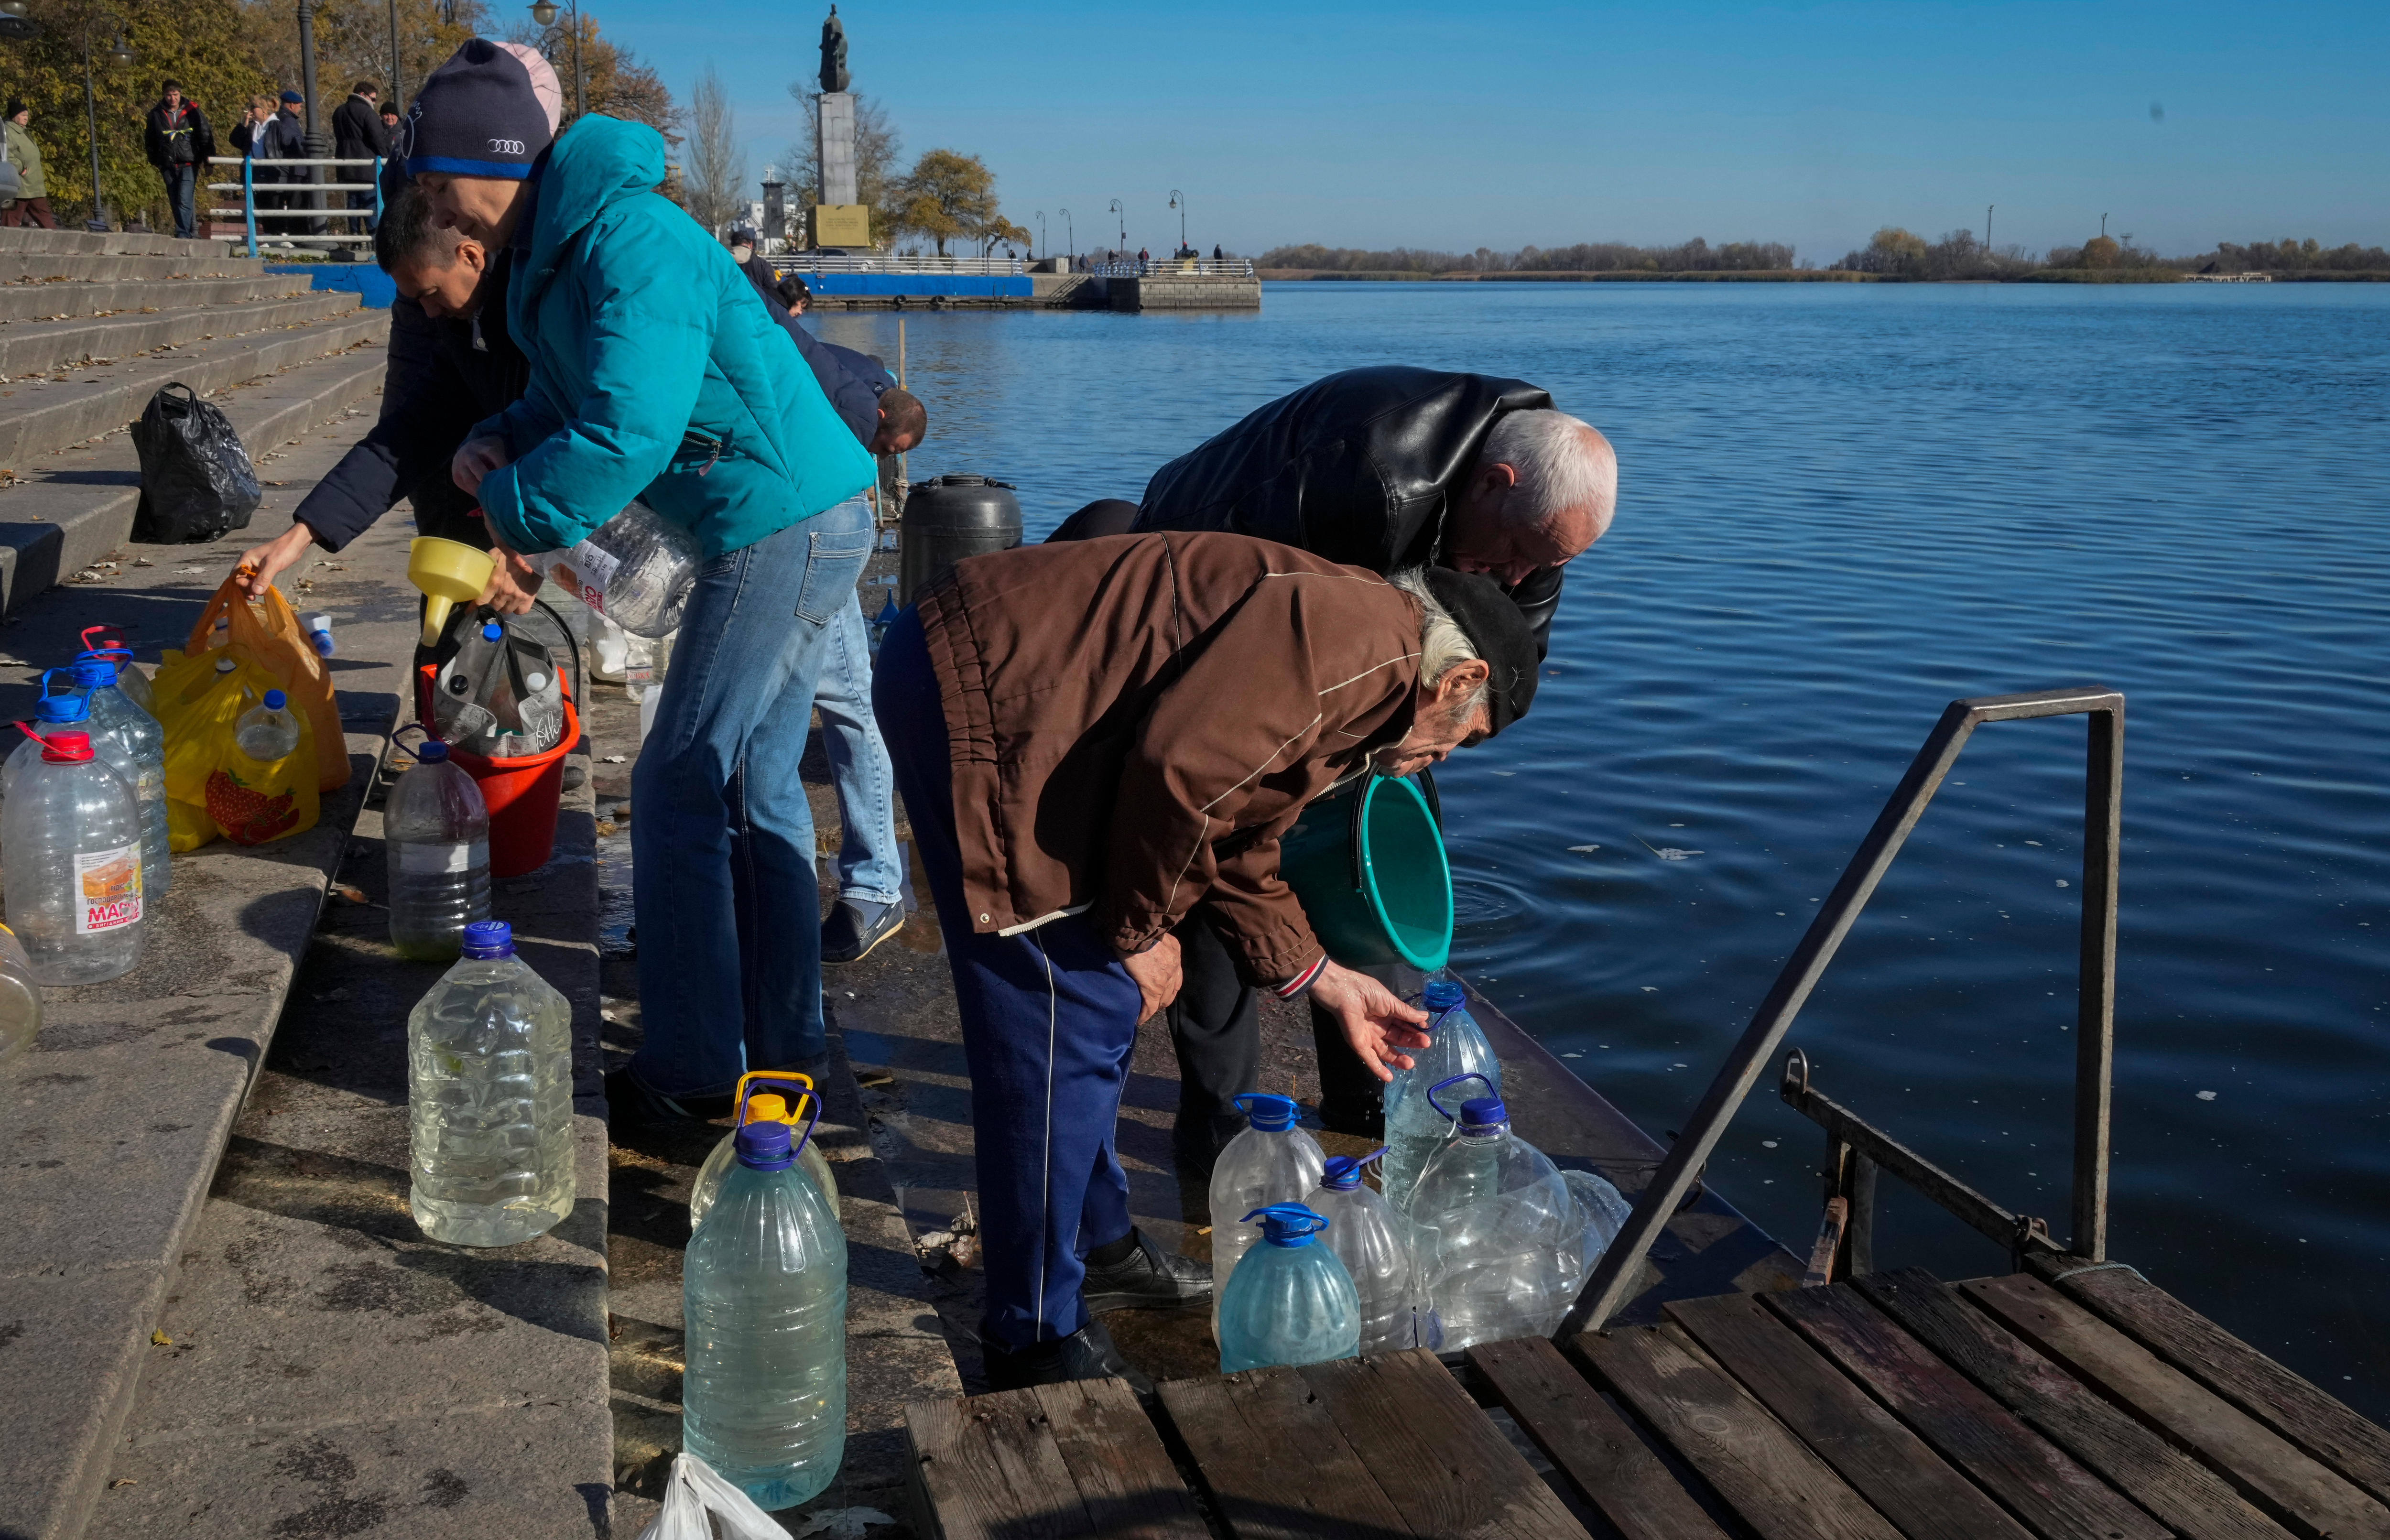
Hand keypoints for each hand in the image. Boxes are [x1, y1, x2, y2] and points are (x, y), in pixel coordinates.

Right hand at [233, 523, 317, 600]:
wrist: (295, 544)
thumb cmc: (283, 551)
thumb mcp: (273, 565)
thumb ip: (263, 578)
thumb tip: (255, 592)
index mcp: (246, 559)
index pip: (236, 575)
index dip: (241, 585)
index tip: (252, 591)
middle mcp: (248, 562)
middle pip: (240, 579)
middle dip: (245, 589)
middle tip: (253, 598)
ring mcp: (255, 566)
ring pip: (248, 580)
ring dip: (250, 589)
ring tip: (256, 597)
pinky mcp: (262, 569)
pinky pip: (255, 580)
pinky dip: (257, 586)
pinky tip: (262, 592)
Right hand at [451, 435, 510, 495]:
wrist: (467, 449)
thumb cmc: (487, 452)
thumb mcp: (496, 449)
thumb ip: (502, 459)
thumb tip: (514, 477)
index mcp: (482, 446)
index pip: (492, 453)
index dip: (501, 464)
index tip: (511, 476)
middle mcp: (468, 453)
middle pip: (476, 465)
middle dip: (487, 479)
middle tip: (499, 490)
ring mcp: (459, 463)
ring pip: (468, 478)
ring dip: (480, 489)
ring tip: (491, 498)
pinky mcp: (455, 473)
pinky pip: (464, 485)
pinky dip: (473, 492)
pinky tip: (482, 496)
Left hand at [477, 546, 542, 614]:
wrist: (534, 553)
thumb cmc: (511, 553)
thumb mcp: (493, 556)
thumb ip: (483, 569)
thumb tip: (471, 580)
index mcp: (494, 581)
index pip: (480, 602)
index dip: (474, 609)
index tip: (470, 611)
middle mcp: (505, 592)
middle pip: (492, 608)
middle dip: (490, 604)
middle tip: (491, 598)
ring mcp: (518, 597)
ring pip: (505, 611)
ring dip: (503, 606)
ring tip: (504, 597)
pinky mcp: (529, 599)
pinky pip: (519, 611)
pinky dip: (516, 608)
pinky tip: (515, 601)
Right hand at [1123, 933, 1182, 1024]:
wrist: (1136, 932)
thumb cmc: (1141, 928)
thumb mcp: (1155, 932)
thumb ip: (1156, 941)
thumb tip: (1147, 944)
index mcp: (1175, 951)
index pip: (1175, 973)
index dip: (1169, 984)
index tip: (1161, 989)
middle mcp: (1174, 966)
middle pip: (1172, 989)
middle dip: (1164, 998)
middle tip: (1154, 1003)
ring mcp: (1164, 979)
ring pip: (1162, 1000)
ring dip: (1155, 1007)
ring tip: (1146, 1012)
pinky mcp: (1152, 988)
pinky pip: (1149, 1006)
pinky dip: (1145, 1015)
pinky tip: (1139, 1020)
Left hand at [1309, 960, 1430, 1080]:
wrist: (1345, 992)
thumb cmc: (1368, 992)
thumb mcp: (1390, 1002)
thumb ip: (1406, 1013)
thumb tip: (1425, 1017)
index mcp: (1387, 1014)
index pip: (1404, 1025)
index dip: (1415, 1029)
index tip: (1427, 1032)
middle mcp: (1379, 1027)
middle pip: (1397, 1038)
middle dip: (1411, 1043)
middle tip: (1425, 1044)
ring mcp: (1369, 1037)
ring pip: (1386, 1051)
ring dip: (1398, 1059)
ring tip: (1410, 1064)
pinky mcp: (1359, 1044)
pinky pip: (1369, 1059)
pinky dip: (1379, 1069)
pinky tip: (1389, 1078)